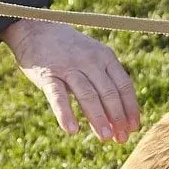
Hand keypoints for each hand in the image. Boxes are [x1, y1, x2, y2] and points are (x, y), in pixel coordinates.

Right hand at [0, 20, 140, 141]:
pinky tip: (72, 131)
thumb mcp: (92, 59)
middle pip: (109, 92)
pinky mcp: (47, 74)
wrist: (35, 28)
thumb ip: (105, 83)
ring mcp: (68, 67)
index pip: (124, 86)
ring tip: (105, 138)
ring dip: (98, 118)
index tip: (134, 128)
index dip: (130, 109)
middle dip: (117, 118)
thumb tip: (119, 119)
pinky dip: (65, 113)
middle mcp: (90, 60)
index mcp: (105, 57)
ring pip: (87, 95)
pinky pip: (58, 96)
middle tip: (121, 139)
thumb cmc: (69, 51)